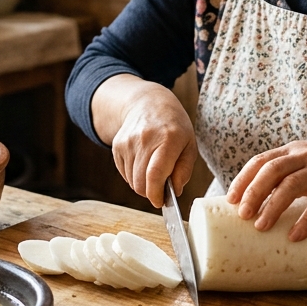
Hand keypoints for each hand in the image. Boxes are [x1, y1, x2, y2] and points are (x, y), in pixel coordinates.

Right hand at [110, 87, 197, 207]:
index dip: (156, 194)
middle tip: (160, 189)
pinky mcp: (117, 145)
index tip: (160, 202)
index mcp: (168, 139)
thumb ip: (184, 170)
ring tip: (153, 170)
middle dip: (150, 192)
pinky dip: (134, 175)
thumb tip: (174, 192)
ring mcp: (128, 142)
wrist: (148, 104)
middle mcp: (145, 139)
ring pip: (131, 181)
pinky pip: (124, 173)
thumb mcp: (189, 145)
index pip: (155, 174)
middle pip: (140, 182)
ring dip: (142, 184)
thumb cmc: (174, 127)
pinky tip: (143, 163)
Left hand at [227, 141, 306, 240]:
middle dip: (254, 192)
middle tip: (242, 215)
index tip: (231, 200)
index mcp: (294, 150)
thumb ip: (288, 176)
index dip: (244, 179)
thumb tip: (258, 205)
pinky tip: (295, 236)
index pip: (261, 160)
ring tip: (261, 227)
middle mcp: (306, 155)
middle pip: (272, 170)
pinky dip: (306, 220)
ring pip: (291, 185)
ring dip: (273, 207)